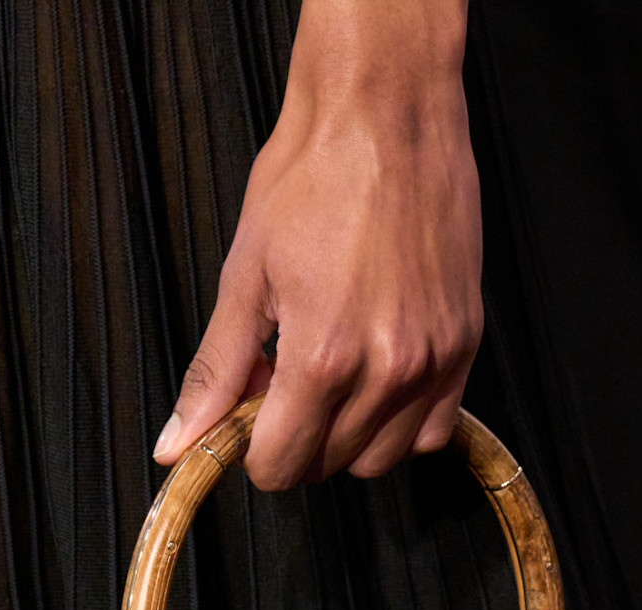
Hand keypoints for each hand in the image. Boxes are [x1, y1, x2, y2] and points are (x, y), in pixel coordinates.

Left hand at [153, 0, 481, 490]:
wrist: (386, 111)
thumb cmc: (314, 175)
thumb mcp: (243, 276)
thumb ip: (215, 374)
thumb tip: (177, 445)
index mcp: (324, 356)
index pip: (281, 465)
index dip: (253, 449)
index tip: (250, 414)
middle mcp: (387, 369)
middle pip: (329, 466)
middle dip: (296, 438)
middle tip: (284, 377)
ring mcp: (433, 360)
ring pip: (380, 458)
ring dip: (347, 435)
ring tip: (332, 372)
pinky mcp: (465, 344)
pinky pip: (433, 430)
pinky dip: (400, 422)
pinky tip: (375, 376)